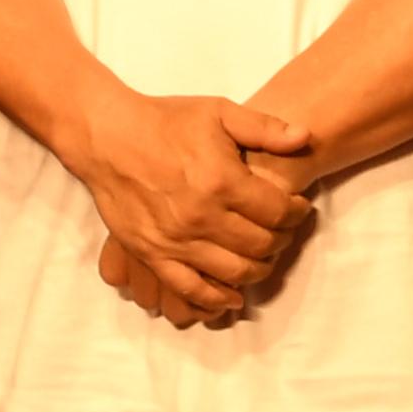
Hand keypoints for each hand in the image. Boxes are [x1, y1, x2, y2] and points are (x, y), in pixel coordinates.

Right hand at [64, 91, 314, 321]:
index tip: (299, 208)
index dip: (296, 212)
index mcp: (222, 182)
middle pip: (260, 245)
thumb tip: (305, 136)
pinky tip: (232, 297)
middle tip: (284, 231)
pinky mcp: (151, 253)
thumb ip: (265, 127)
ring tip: (264, 257)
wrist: (107, 136)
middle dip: (282, 240)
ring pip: (232, 271)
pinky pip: (189, 288)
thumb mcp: (219, 112)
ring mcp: (174, 240)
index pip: (277, 212)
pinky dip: (215, 298)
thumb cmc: (166, 121)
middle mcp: (201, 217)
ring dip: (257, 270)